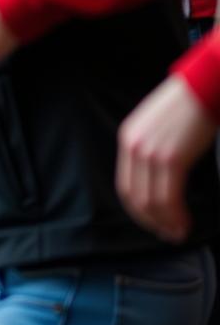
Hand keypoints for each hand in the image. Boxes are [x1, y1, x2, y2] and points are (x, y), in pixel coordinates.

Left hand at [117, 75, 217, 241]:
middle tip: (168, 235)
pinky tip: (185, 223)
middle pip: (135, 197)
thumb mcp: (155, 128)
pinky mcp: (171, 158)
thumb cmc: (184, 109)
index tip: (154, 224)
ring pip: (152, 201)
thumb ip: (151, 150)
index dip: (139, 211)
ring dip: (166, 222)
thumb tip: (157, 182)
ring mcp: (150, 152)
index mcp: (128, 139)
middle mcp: (134, 146)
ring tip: (179, 233)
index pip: (125, 185)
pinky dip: (176, 215)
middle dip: (151, 222)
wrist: (200, 89)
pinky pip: (168, 196)